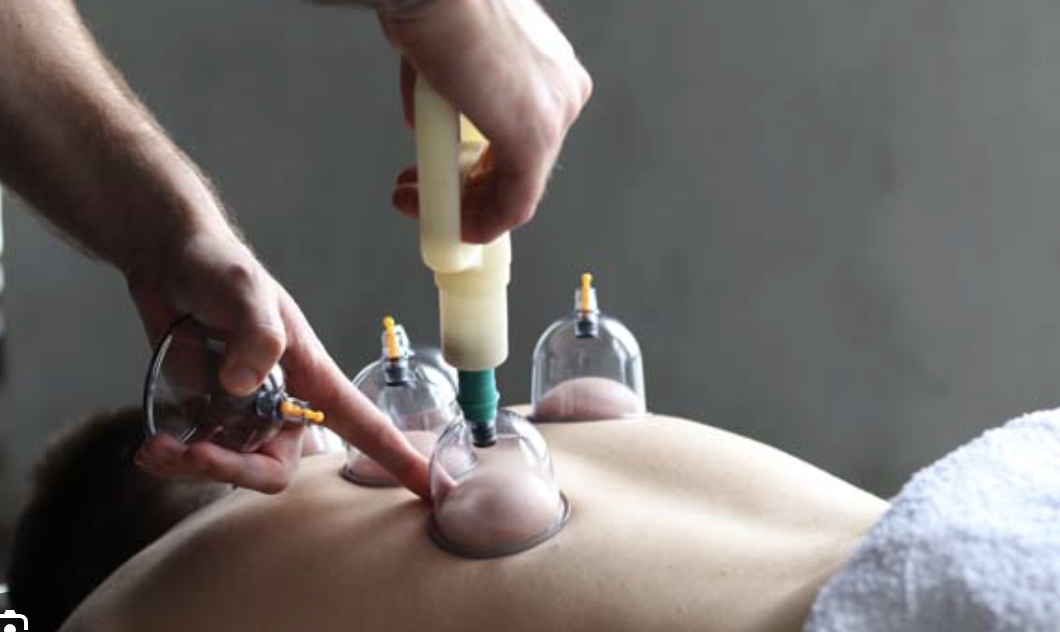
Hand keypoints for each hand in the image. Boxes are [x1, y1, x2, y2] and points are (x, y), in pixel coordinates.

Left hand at [130, 225, 430, 495]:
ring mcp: (241, 412)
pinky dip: (174, 460)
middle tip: (192, 454)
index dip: (396, 458)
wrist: (166, 260)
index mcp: (310, 376)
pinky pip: (199, 455)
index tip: (428, 489)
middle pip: (276, 466)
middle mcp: (281, 403)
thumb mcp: (245, 291)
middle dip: (235, 470)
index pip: (363, 425)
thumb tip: (242, 386)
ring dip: (195, 467)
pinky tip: (152, 448)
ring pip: (233, 466)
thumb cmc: (221, 267)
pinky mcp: (204, 413)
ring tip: (157, 450)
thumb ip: (255, 336)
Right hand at [380, 0, 591, 242]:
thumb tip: (427, 125)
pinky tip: (450, 226)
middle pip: (519, 166)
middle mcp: (561, 89)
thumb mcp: (444, 54)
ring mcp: (553, 115)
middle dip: (464, 189)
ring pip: (516, 190)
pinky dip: (480, 224)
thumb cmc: (434, 4)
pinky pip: (513, 205)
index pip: (518, 137)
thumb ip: (446, 97)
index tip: (439, 173)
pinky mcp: (534, 138)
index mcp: (548, 66)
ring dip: (461, 209)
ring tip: (414, 201)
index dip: (475, 167)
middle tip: (421, 193)